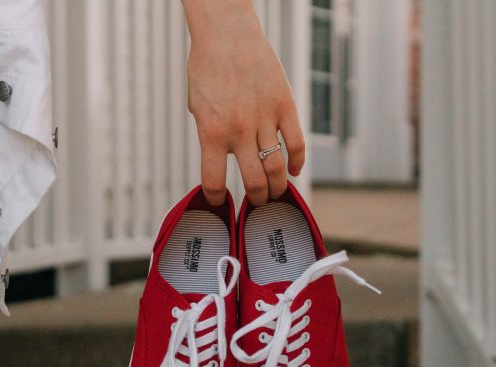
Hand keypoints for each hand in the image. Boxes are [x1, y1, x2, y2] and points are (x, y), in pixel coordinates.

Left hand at [181, 0, 305, 205]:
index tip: (220, 202)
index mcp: (211, 133)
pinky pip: (297, 143)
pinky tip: (294, 170)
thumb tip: (221, 159)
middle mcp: (239, 131)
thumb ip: (209, 135)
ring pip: (277, 168)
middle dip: (256, 199)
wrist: (227, 34)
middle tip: (258, 202)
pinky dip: (298, 162)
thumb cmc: (207, 68)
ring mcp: (264, 119)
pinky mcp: (285, 106)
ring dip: (278, 188)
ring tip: (276, 193)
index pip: (214, 182)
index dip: (217, 198)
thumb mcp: (197, 107)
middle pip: (254, 182)